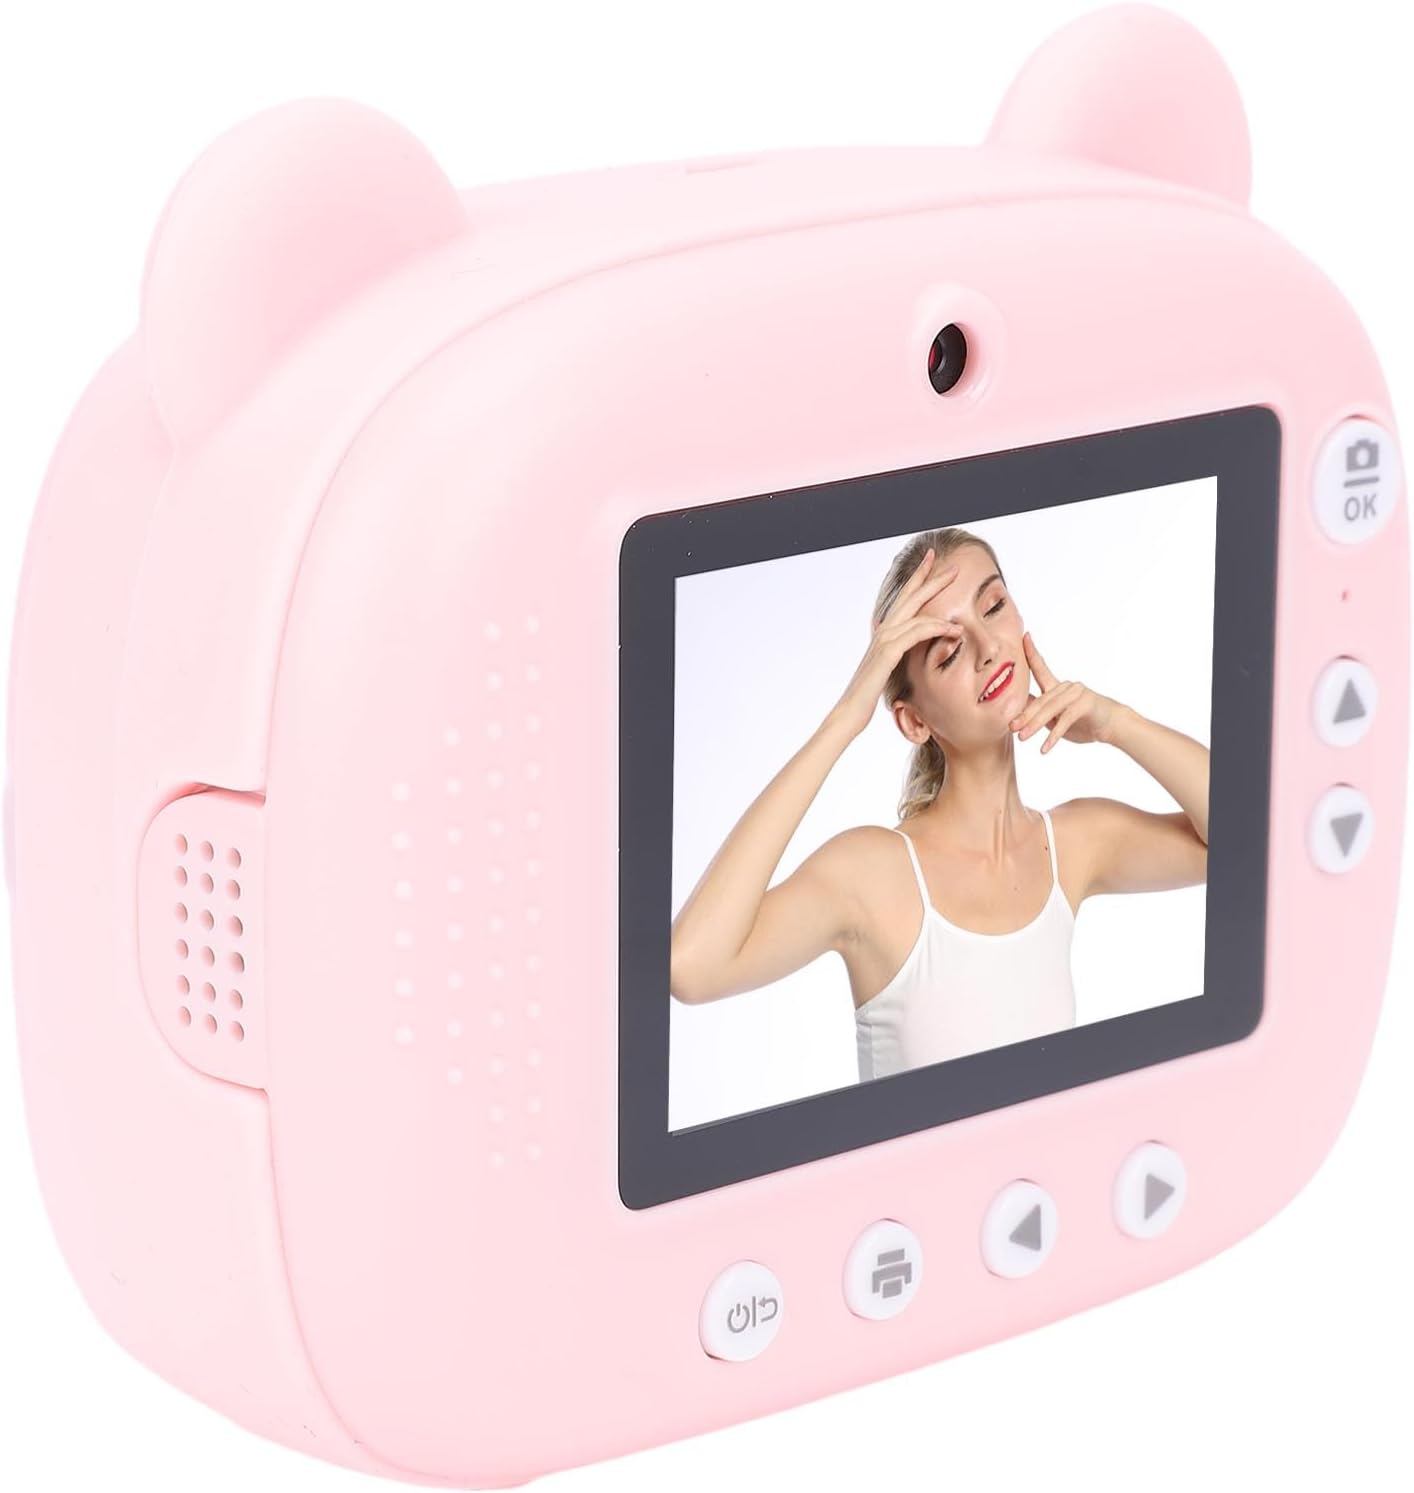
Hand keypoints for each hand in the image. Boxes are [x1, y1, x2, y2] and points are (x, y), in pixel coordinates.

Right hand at [828, 547, 963, 738]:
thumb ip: (895, 654)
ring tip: (960, 590)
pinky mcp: (886, 654)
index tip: (933, 564)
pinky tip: (953, 629)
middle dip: (929, 576)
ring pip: (915, 612)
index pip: (904, 601)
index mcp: (884, 633)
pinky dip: (935, 628)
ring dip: (940, 601)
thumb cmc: (867, 696)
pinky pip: (915, 634)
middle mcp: (883, 631)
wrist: (849, 712)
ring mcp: (883, 641)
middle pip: (909, 596)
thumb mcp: (885, 669)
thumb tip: (904, 648)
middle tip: (949, 562)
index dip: (918, 580)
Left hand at [1009, 631, 1119, 752]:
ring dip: (1035, 725)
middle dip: (1024, 714)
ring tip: (1023, 738)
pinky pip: (1065, 720)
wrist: (1112, 727)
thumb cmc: (1083, 722)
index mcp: (1057, 687)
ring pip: (1050, 709)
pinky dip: (1054, 735)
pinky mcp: (1085, 704)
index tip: (1024, 636)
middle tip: (1011, 727)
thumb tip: (1015, 710)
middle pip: (1040, 699)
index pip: (1040, 668)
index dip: (1031, 652)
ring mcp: (1076, 693)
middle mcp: (1065, 687)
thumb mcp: (1055, 718)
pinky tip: (1045, 748)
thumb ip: (1039, 711)